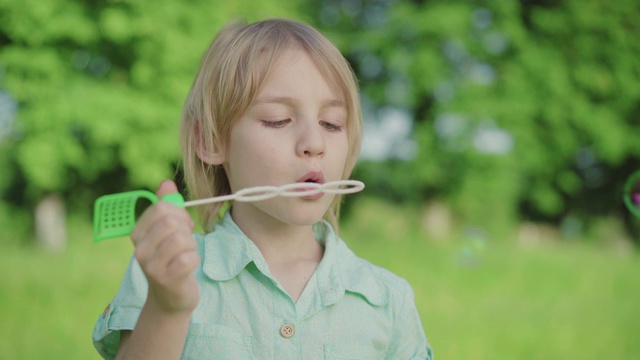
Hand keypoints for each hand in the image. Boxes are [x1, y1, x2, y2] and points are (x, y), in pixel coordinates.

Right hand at [131, 180, 199, 313]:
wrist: (171, 297)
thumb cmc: (171, 259)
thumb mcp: (166, 232)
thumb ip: (167, 206)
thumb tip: (167, 183)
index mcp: (137, 234)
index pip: (160, 208)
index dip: (178, 212)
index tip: (183, 223)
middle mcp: (139, 250)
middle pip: (171, 222)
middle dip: (186, 228)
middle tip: (186, 239)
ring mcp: (151, 266)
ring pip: (181, 239)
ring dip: (191, 245)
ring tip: (186, 254)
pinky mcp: (167, 280)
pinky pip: (189, 258)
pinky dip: (194, 259)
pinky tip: (188, 267)